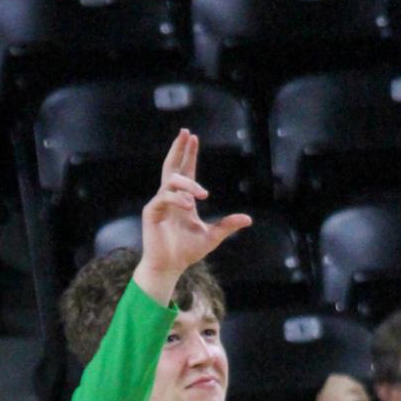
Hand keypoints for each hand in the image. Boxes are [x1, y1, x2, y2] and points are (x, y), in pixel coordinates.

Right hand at [136, 129, 250, 290]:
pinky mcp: (152, 212)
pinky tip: (189, 205)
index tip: (194, 138)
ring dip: (187, 183)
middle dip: (179, 149)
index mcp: (183, 200)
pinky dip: (177, 199)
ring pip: (171, 180)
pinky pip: (164, 198)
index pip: (185, 171)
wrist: (170, 267)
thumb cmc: (187, 252)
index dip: (189, 155)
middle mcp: (170, 198)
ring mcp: (159, 204)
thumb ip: (228, 225)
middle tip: (187, 133)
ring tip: (202, 195)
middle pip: (172, 166)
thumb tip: (248, 219)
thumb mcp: (212, 236)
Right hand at [316, 373, 370, 400]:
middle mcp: (329, 389)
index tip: (353, 387)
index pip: (334, 378)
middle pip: (345, 379)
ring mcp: (337, 393)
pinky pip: (358, 395)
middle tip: (363, 392)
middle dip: (355, 384)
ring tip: (367, 399)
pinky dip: (365, 399)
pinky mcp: (345, 399)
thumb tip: (348, 391)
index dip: (345, 380)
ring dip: (361, 391)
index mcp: (323, 391)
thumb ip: (332, 397)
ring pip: (353, 385)